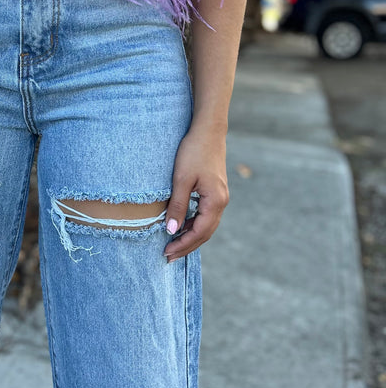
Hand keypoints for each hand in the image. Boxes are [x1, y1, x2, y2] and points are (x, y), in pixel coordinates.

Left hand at [163, 121, 228, 262]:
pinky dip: (194, 224)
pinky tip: (182, 226)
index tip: (167, 253)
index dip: (183, 244)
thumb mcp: (181, 180)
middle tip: (168, 256)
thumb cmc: (193, 152)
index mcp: (216, 202)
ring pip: (206, 225)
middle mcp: (221, 202)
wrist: (208, 131)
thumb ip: (178, 206)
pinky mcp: (215, 191)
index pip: (199, 232)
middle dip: (187, 245)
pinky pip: (206, 215)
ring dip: (190, 236)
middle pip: (205, 232)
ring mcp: (220, 197)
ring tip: (173, 245)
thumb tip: (172, 230)